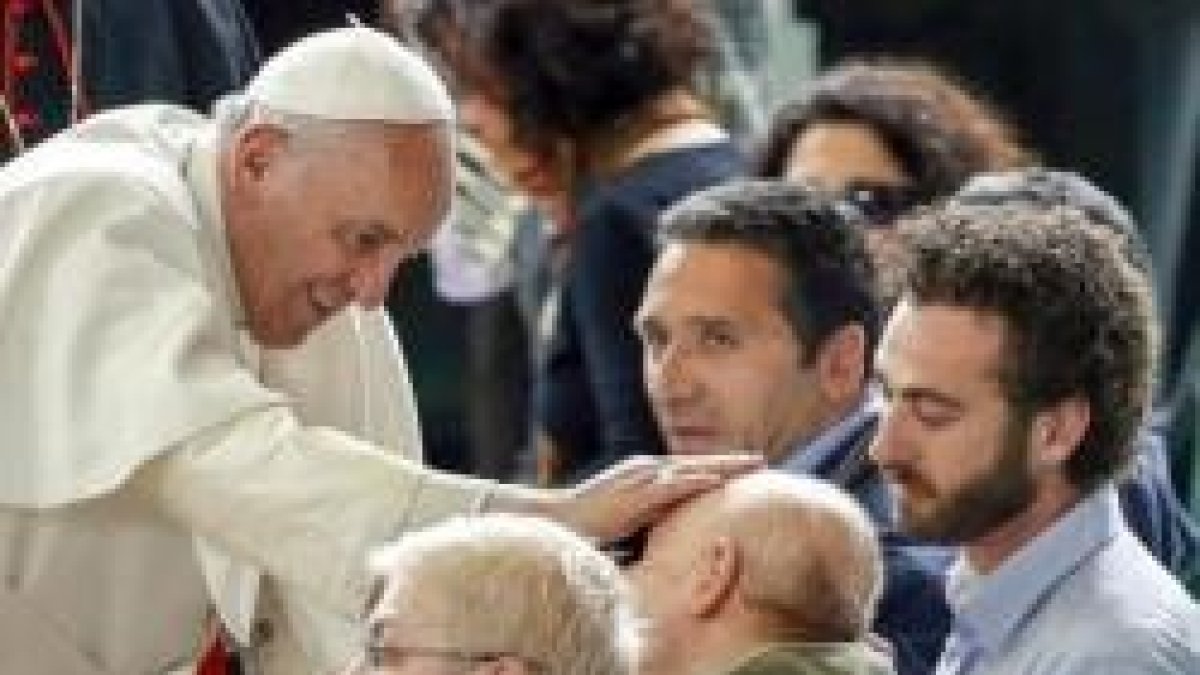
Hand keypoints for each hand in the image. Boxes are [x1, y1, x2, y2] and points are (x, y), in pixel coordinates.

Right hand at [545, 454, 762, 542]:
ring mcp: (641, 478)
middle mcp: (647, 469)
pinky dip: (695, 481)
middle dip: (730, 462)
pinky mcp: (635, 493)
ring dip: (723, 466)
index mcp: (647, 475)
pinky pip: (671, 486)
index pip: (690, 469)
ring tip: (751, 465)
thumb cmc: (593, 524)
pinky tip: (717, 480)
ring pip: (691, 469)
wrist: (561, 521)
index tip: (746, 468)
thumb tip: (675, 525)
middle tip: (761, 460)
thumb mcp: (631, 517)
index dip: (720, 468)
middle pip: (697, 463)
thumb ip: (652, 514)